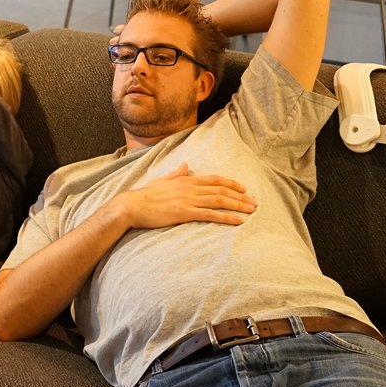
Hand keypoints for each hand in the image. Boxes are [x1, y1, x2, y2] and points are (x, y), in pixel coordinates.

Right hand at [113, 163, 256, 228]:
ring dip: (238, 206)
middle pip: (221, 190)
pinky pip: (211, 214)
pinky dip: (227, 217)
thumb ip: (176, 173)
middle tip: (254, 202)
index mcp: (184, 180)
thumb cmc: (143, 195)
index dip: (231, 183)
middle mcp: (189, 188)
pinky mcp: (185, 213)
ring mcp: (188, 200)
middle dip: (240, 196)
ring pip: (220, 201)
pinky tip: (238, 221)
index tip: (243, 189)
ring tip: (251, 211)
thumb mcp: (161, 180)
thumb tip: (186, 165)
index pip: (214, 179)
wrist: (131, 206)